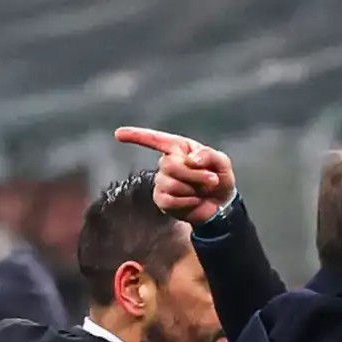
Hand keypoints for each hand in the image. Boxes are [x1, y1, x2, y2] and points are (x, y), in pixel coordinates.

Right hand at [114, 127, 235, 225]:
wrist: (223, 206)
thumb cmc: (220, 180)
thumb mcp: (222, 163)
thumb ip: (208, 155)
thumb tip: (189, 160)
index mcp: (179, 148)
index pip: (155, 139)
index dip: (136, 136)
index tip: (118, 134)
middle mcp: (167, 164)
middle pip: (170, 165)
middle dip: (194, 174)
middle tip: (212, 180)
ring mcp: (163, 183)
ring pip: (169, 182)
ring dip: (192, 188)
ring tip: (203, 191)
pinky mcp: (163, 201)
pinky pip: (168, 199)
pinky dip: (185, 201)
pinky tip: (194, 201)